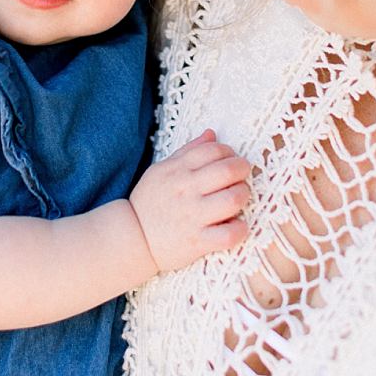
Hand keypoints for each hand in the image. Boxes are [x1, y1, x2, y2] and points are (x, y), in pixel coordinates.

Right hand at [129, 128, 250, 272]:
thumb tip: (211, 134)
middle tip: (241, 176)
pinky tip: (236, 224)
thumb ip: (188, 151)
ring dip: (242, 195)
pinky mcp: (198, 241)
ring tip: (238, 198)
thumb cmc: (149, 202)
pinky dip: (240, 229)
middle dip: (243, 170)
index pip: (213, 150)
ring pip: (233, 199)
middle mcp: (187, 190)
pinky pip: (229, 234)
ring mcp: (193, 216)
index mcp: (178, 170)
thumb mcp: (161, 170)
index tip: (230, 159)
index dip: (228, 151)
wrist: (133, 238)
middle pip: (228, 171)